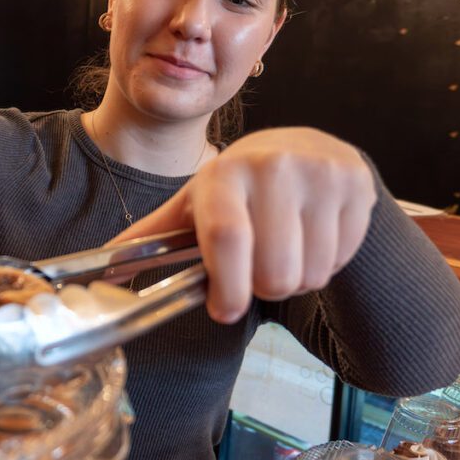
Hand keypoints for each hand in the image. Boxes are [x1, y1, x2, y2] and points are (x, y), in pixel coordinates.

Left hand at [112, 127, 377, 323]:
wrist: (304, 148)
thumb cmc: (238, 188)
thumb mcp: (194, 203)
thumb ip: (152, 236)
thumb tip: (104, 266)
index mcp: (223, 175)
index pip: (228, 238)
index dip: (228, 286)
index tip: (225, 310)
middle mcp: (272, 167)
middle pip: (274, 271)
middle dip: (262, 288)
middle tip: (256, 271)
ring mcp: (319, 173)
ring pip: (310, 273)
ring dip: (296, 279)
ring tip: (284, 251)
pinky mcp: (355, 185)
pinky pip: (341, 259)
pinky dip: (326, 264)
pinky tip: (312, 237)